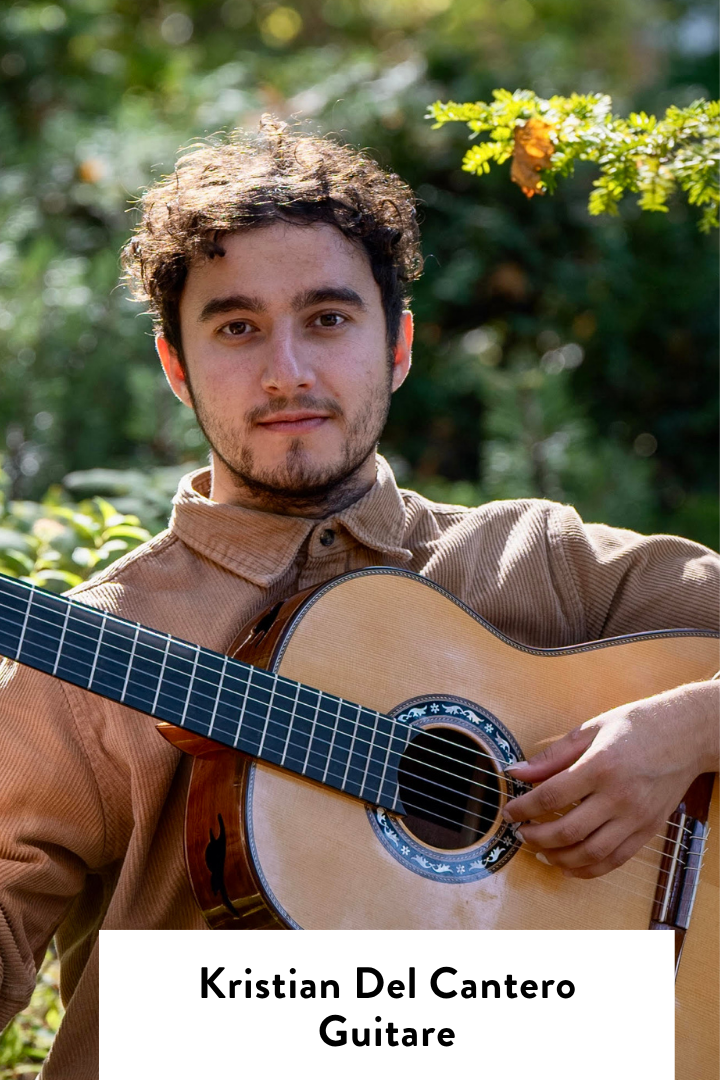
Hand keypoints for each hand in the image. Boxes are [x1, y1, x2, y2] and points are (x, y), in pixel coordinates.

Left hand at [502, 680, 717, 878]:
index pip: (552, 796)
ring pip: (590, 854)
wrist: (687, 735)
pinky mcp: (648, 831)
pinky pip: (615, 861)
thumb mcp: (590, 729)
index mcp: (600, 766)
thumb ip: (552, 755)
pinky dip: (588, 869)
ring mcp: (636, 817)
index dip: (524, 809)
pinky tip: (569, 864)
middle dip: (536, 837)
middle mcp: (619, 796)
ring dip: (558, 858)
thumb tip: (518, 772)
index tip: (509, 812)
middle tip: (520, 833)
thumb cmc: (637, 725)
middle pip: (568, 831)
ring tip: (540, 851)